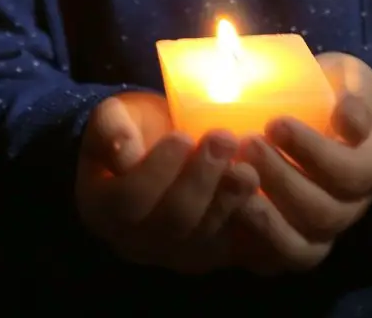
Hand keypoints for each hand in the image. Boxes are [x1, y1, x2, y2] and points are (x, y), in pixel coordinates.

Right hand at [74, 91, 258, 273]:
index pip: (129, 200)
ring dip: (231, 202)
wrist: (158, 150)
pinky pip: (237, 250)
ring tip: (248, 168)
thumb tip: (123, 147)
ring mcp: (177, 254)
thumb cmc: (136, 131)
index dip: (157, 171)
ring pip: (207, 239)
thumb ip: (112, 127)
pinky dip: (254, 227)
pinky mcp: (214, 255)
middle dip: (203, 180)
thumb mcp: (115, 117)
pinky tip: (267, 197)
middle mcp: (138, 241)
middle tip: (226, 139)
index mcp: (103, 209)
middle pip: (173, 222)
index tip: (182, 137)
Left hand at [235, 52, 371, 273]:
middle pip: (322, 212)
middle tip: (247, 144)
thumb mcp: (353, 79)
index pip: (352, 173)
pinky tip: (226, 210)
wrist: (318, 115)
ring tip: (234, 178)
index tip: (277, 123)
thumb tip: (349, 122)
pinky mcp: (289, 245)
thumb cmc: (334, 92)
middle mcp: (351, 208)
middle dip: (281, 179)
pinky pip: (274, 262)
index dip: (314, 153)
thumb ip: (358, 95)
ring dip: (265, 217)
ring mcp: (321, 232)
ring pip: (300, 246)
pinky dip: (251, 242)